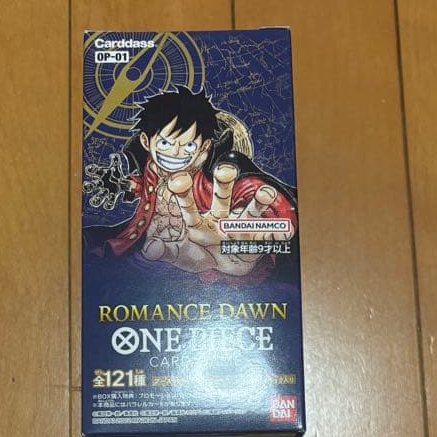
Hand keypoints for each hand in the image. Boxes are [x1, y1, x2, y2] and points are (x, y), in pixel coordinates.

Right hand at [83, 153, 133, 209]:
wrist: (123, 182)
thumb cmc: (116, 173)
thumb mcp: (116, 166)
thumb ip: (115, 160)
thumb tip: (113, 155)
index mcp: (101, 174)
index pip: (93, 171)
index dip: (91, 170)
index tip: (90, 169)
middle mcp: (101, 184)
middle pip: (91, 185)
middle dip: (87, 186)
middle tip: (86, 187)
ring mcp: (105, 191)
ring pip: (97, 197)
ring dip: (95, 199)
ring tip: (94, 201)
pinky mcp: (112, 197)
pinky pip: (108, 203)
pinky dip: (108, 204)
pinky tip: (108, 203)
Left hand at [146, 164, 292, 276]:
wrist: (228, 266)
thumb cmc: (202, 256)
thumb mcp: (182, 257)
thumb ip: (165, 252)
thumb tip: (149, 250)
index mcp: (200, 223)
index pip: (190, 208)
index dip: (184, 195)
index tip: (178, 180)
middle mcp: (222, 218)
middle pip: (222, 198)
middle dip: (224, 183)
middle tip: (225, 170)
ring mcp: (242, 227)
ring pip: (251, 210)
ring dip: (259, 201)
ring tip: (265, 194)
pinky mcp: (260, 238)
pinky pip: (272, 234)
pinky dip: (280, 232)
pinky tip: (287, 229)